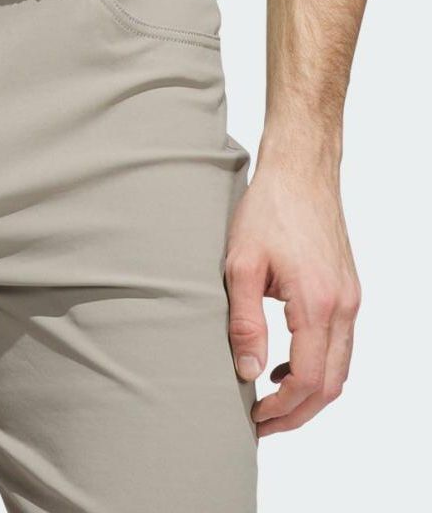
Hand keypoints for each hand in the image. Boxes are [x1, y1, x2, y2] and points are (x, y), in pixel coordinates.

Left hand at [223, 156, 361, 435]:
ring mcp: (351, 299)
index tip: (253, 418)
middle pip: (330, 385)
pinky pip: (341, 345)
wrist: (302, 169)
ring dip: (309, 392)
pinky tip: (286, 363)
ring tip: (270, 399)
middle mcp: (343, 307)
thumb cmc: (268, 208)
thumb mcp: (241, 264)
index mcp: (317, 303)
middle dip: (297, 413)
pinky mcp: (349, 290)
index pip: (307, 381)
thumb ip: (244, 322)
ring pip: (340, 369)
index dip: (281, 410)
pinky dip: (318, 366)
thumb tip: (248, 373)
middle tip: (261, 424)